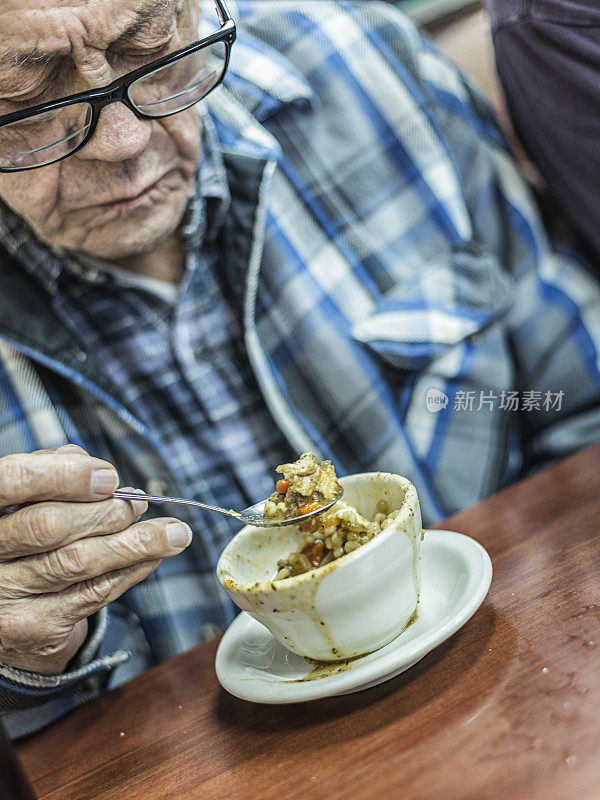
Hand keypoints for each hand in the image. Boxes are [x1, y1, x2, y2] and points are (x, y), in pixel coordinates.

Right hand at [0, 445, 191, 674]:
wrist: (8, 613)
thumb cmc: (23, 540)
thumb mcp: (25, 502)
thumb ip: (48, 476)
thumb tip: (82, 457)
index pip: (11, 482)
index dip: (62, 476)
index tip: (109, 477)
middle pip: (50, 525)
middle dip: (106, 510)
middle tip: (141, 503)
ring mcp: (5, 595)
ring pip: (78, 562)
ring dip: (135, 542)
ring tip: (172, 532)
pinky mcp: (33, 626)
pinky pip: (93, 593)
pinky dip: (131, 570)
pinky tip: (154, 556)